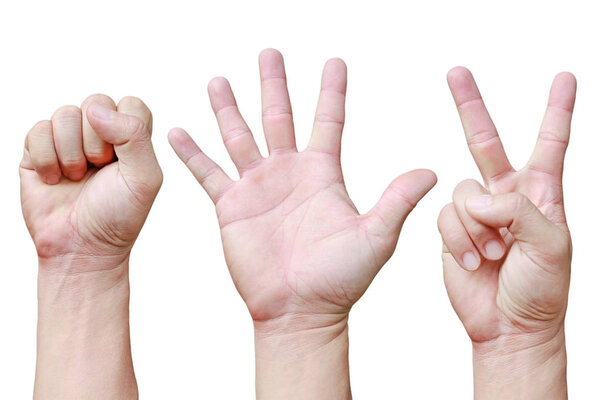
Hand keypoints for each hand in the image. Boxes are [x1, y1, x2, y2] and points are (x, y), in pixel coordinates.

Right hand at [20, 95, 161, 268]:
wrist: (81, 247)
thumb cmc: (118, 215)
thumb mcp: (144, 178)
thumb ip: (134, 136)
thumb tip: (96, 109)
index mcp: (132, 137)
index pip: (131, 105)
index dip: (125, 129)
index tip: (121, 160)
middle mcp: (101, 133)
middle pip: (96, 102)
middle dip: (96, 142)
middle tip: (99, 170)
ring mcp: (68, 139)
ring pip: (64, 113)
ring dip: (70, 152)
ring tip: (77, 177)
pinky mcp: (39, 149)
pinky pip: (37, 129)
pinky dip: (46, 158)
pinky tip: (55, 179)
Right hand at [169, 49, 435, 398]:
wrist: (300, 311)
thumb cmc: (340, 280)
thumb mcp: (375, 236)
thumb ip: (397, 201)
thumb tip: (432, 171)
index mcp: (322, 174)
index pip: (328, 121)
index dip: (331, 90)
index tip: (334, 61)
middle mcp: (288, 173)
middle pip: (279, 116)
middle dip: (274, 84)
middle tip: (270, 52)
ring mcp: (257, 188)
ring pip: (239, 136)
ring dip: (229, 108)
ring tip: (220, 80)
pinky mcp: (231, 208)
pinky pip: (208, 173)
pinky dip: (193, 152)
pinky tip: (178, 131)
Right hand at [438, 68, 574, 398]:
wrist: (508, 326)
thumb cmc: (541, 290)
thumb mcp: (551, 246)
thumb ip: (519, 210)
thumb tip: (479, 196)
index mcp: (542, 194)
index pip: (551, 143)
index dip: (557, 110)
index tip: (564, 79)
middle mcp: (507, 197)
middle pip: (485, 142)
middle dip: (470, 105)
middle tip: (456, 72)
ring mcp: (476, 212)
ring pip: (461, 190)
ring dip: (476, 226)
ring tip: (493, 254)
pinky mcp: (452, 230)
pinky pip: (445, 216)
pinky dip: (458, 239)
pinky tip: (474, 260)